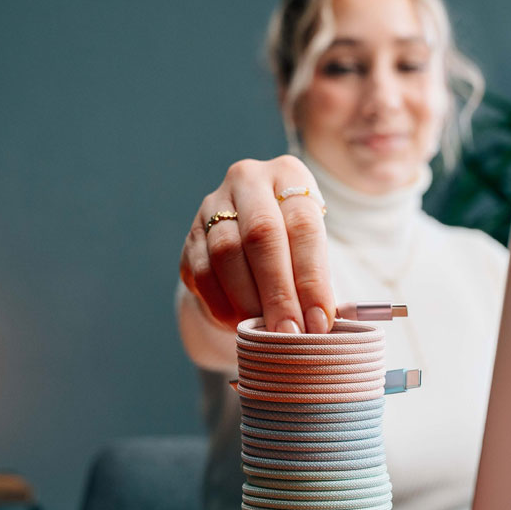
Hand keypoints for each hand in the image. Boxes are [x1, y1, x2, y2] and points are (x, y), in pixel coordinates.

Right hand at [180, 155, 334, 333]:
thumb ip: (317, 279)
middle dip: (278, 293)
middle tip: (291, 334)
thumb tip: (318, 325)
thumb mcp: (315, 249)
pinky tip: (239, 324)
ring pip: (226, 254)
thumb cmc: (297, 247)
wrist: (254, 237)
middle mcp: (248, 181)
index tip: (319, 322)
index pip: (303, 225)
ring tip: (267, 333)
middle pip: (261, 236)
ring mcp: (213, 205)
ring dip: (248, 301)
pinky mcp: (191, 236)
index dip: (312, 278)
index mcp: (288, 175)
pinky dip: (222, 305)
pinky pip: (201, 273)